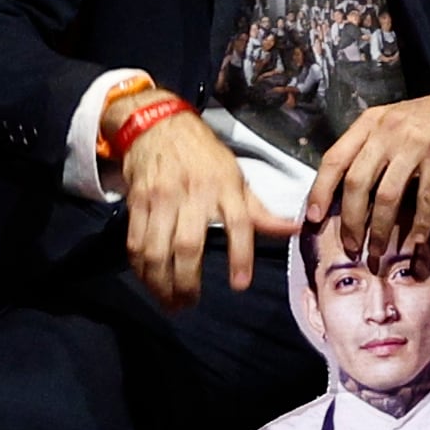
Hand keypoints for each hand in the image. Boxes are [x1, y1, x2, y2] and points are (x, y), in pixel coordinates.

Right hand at [119, 105, 288, 306]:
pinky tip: (149, 282)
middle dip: (188, 282)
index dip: (240, 255)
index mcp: (224, 186)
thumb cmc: (204, 155)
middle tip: (191, 303)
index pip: (238, 223)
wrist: (157, 125)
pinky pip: (136, 243)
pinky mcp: (137, 203)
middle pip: (188, 245)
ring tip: (171, 302)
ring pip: (157, 250)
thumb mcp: (236, 176)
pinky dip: (140, 269)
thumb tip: (293, 230)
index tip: (240, 284)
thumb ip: (260, 211)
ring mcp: (161, 199)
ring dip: (161, 283)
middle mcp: (193, 194)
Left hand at [307, 85, 429, 254]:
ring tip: (378, 251)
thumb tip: (348, 198)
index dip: (320, 190)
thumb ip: (371, 151)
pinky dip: (419, 224)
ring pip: (387, 195)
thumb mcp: (392, 126)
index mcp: (369, 123)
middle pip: (357, 182)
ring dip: (381, 229)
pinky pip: (425, 197)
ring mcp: (415, 142)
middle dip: (351, 220)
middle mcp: (387, 130)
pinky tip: (415, 241)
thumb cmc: (429, 121)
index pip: (334, 158)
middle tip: (352, 246)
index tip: (313, 218)